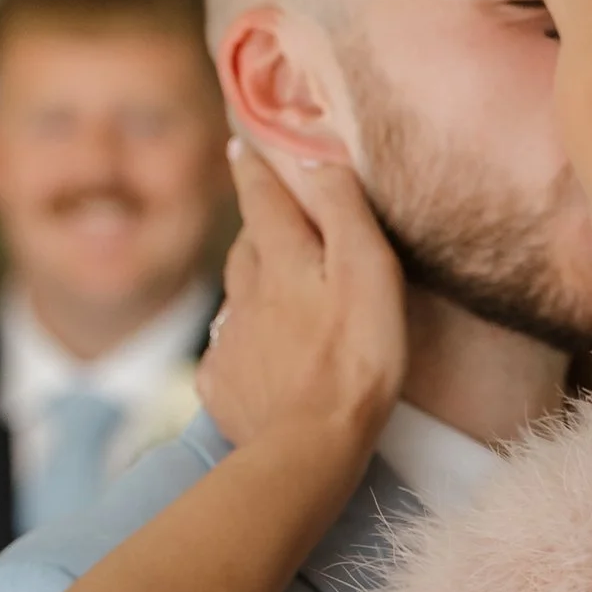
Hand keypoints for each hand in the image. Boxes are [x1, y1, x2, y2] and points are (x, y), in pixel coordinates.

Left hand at [196, 139, 406, 456]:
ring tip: (269, 293)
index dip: (255, 170)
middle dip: (256, 230)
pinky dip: (243, 348)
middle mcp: (246, 292)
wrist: (311, 444)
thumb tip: (316, 161)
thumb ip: (343, 212)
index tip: (241, 147)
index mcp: (282, 260)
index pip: (263, 200)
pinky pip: (229, 355)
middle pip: (246, 249)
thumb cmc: (356, 358)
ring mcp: (231, 342)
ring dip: (250, 289)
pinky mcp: (223, 387)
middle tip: (267, 222)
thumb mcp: (369, 271)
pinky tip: (260, 360)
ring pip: (236, 300)